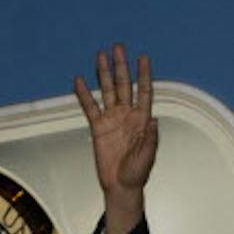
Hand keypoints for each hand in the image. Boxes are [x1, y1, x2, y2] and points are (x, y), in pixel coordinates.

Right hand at [73, 43, 157, 233]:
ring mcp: (112, 119)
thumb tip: (153, 120)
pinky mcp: (98, 127)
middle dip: (121, 66)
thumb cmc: (137, 174)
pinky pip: (90, 107)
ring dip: (104, 73)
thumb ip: (150, 139)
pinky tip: (80, 80)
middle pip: (124, 85)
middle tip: (118, 47)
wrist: (120, 186)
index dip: (144, 75)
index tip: (143, 58)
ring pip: (107, 91)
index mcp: (142, 120)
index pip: (144, 91)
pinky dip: (84, 94)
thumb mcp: (147, 158)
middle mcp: (127, 115)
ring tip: (100, 55)